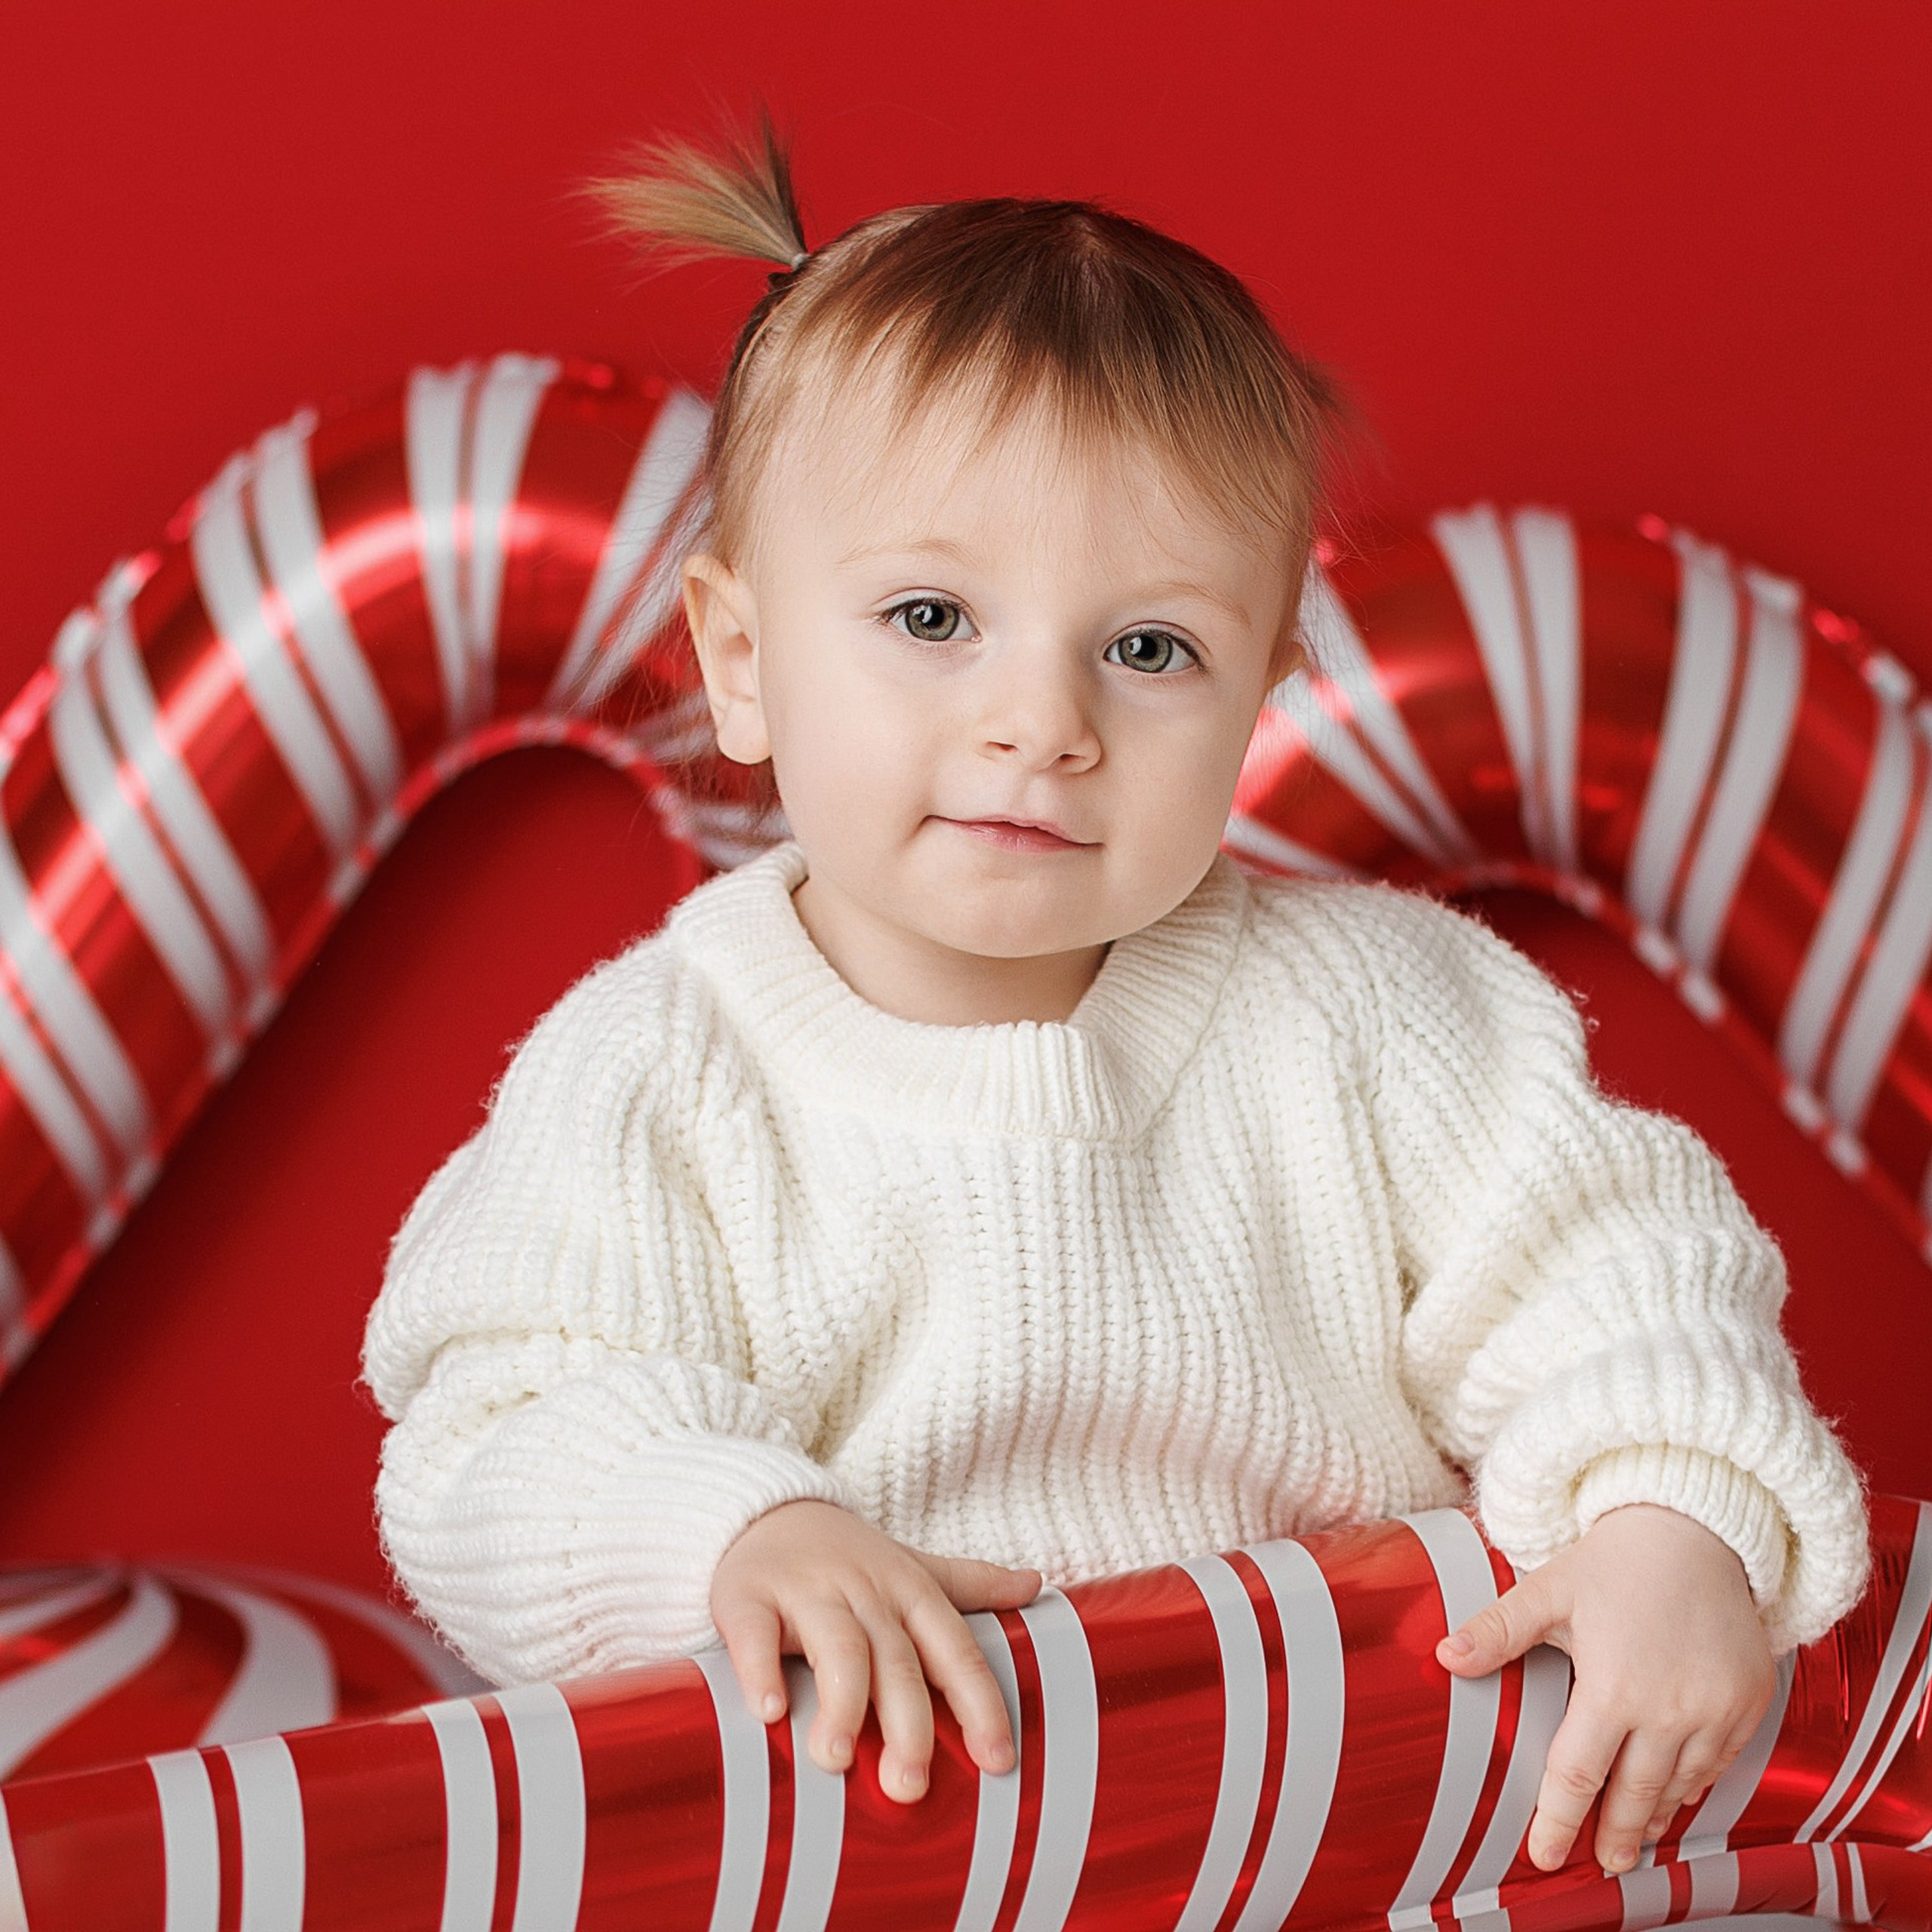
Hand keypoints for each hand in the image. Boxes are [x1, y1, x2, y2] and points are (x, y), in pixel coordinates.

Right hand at [710, 1498, 1041, 1803]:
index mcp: (910, 1592)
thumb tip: (1038, 1585)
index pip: (955, 1651)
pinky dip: (761, 1671)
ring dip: (841, 1702)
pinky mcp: (748, 1596)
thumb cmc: (850, 1558)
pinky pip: (755, 1635)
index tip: (998, 1761)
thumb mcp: (913, 1566)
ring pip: (835, 1646)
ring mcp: (806, 1591)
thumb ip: (972, 1583)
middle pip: (896, 1660)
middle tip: (908, 1788)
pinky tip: (768, 1711)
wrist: (766, 1511)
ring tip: (837, 1758)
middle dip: (907, 1725)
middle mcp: (865, 1591)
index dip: (980, 1705)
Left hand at [1435, 1502, 1776, 1874]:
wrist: (1696, 1529)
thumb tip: (1444, 1657)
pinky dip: (1694, 1784)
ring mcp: (1718, 1711)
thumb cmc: (1618, 1560)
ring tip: (1633, 1836)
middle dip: (1613, 1835)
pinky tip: (1676, 1792)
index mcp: (1615, 1687)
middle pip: (1635, 1794)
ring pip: (1681, 1785)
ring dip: (1654, 1814)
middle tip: (1601, 1864)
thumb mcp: (1549, 1589)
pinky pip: (1720, 1763)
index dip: (1559, 1820)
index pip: (1579, 1773)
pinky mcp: (1749, 1704)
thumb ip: (1498, 1631)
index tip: (1544, 1856)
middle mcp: (1672, 1710)